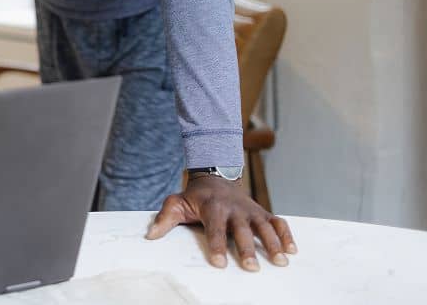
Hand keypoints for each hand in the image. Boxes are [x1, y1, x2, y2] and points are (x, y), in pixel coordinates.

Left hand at [145, 175, 297, 270]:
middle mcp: (234, 209)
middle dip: (247, 248)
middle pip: (241, 230)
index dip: (216, 246)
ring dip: (273, 243)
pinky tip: (292, 250)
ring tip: (280, 261)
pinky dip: (286, 234)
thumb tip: (150, 235)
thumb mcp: (176, 202)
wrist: (216, 176)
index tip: (218, 263)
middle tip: (252, 267)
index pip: (214, 229)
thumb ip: (165, 218)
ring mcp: (250, 210)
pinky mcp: (261, 212)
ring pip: (264, 226)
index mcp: (213, 208)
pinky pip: (277, 221)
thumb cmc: (195, 196)